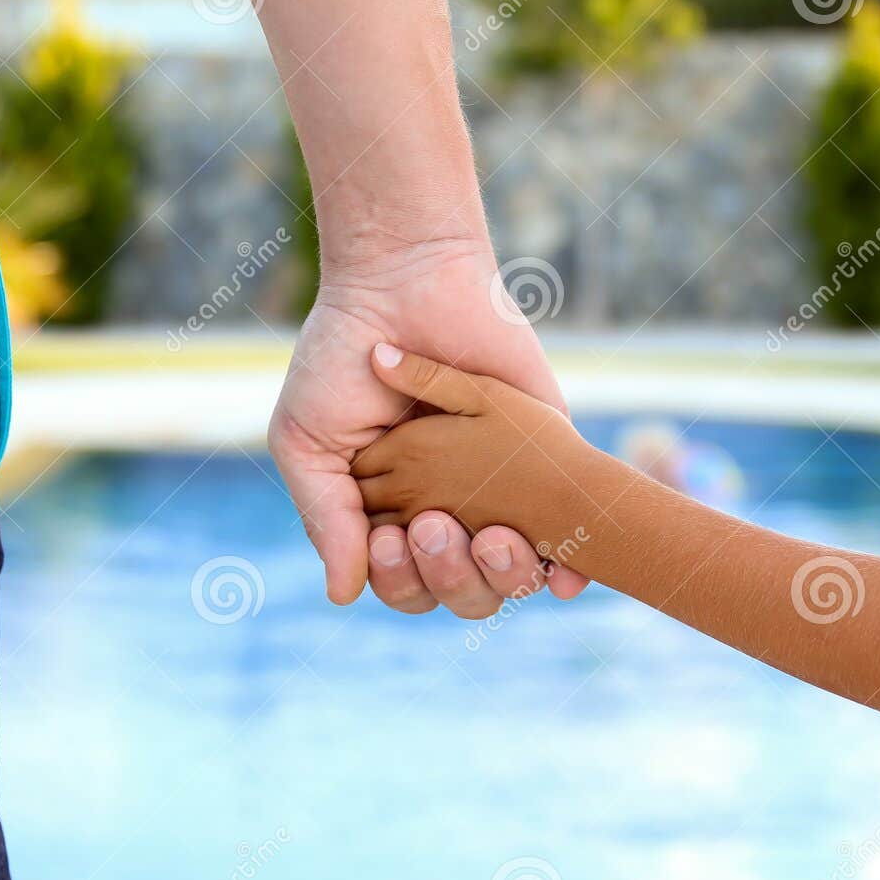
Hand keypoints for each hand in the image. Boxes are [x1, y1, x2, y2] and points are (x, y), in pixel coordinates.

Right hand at [268, 243, 588, 616]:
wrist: (403, 283)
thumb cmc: (341, 358)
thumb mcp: (310, 442)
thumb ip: (326, 518)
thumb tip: (343, 596)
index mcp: (389, 514)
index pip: (404, 584)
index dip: (399, 579)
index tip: (388, 538)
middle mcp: (447, 512)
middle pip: (458, 592)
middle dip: (446, 575)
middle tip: (431, 525)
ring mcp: (499, 490)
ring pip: (509, 576)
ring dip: (499, 575)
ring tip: (488, 534)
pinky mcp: (548, 458)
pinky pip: (568, 537)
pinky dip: (566, 570)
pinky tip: (560, 572)